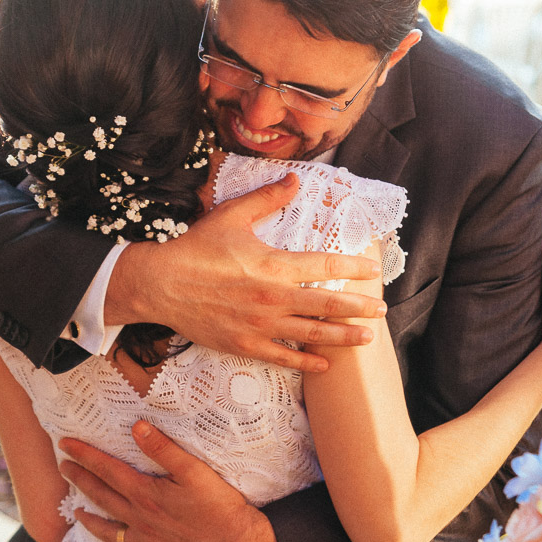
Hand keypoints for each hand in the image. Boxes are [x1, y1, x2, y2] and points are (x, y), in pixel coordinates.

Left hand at [60, 421, 282, 541]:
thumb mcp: (195, 471)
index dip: (84, 455)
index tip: (65, 444)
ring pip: (109, 529)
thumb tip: (136, 428)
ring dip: (89, 518)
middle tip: (63, 467)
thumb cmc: (221, 507)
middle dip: (80, 480)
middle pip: (101, 496)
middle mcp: (140, 519)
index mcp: (146, 494)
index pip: (107, 469)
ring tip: (75, 510)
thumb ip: (163, 449)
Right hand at [106, 174, 385, 371]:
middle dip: (359, 308)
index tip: (372, 270)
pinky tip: (325, 363)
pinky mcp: (245, 345)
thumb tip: (294, 179)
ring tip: (366, 338)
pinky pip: (284, 358)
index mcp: (274, 266)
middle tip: (381, 310)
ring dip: (343, 337)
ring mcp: (261, 326)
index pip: (325, 266)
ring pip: (313, 335)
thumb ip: (267, 199)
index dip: (353, 268)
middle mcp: (273, 299)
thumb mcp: (231, 216)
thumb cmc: (195, 249)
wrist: (160, 284)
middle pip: (328, 306)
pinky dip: (307, 362)